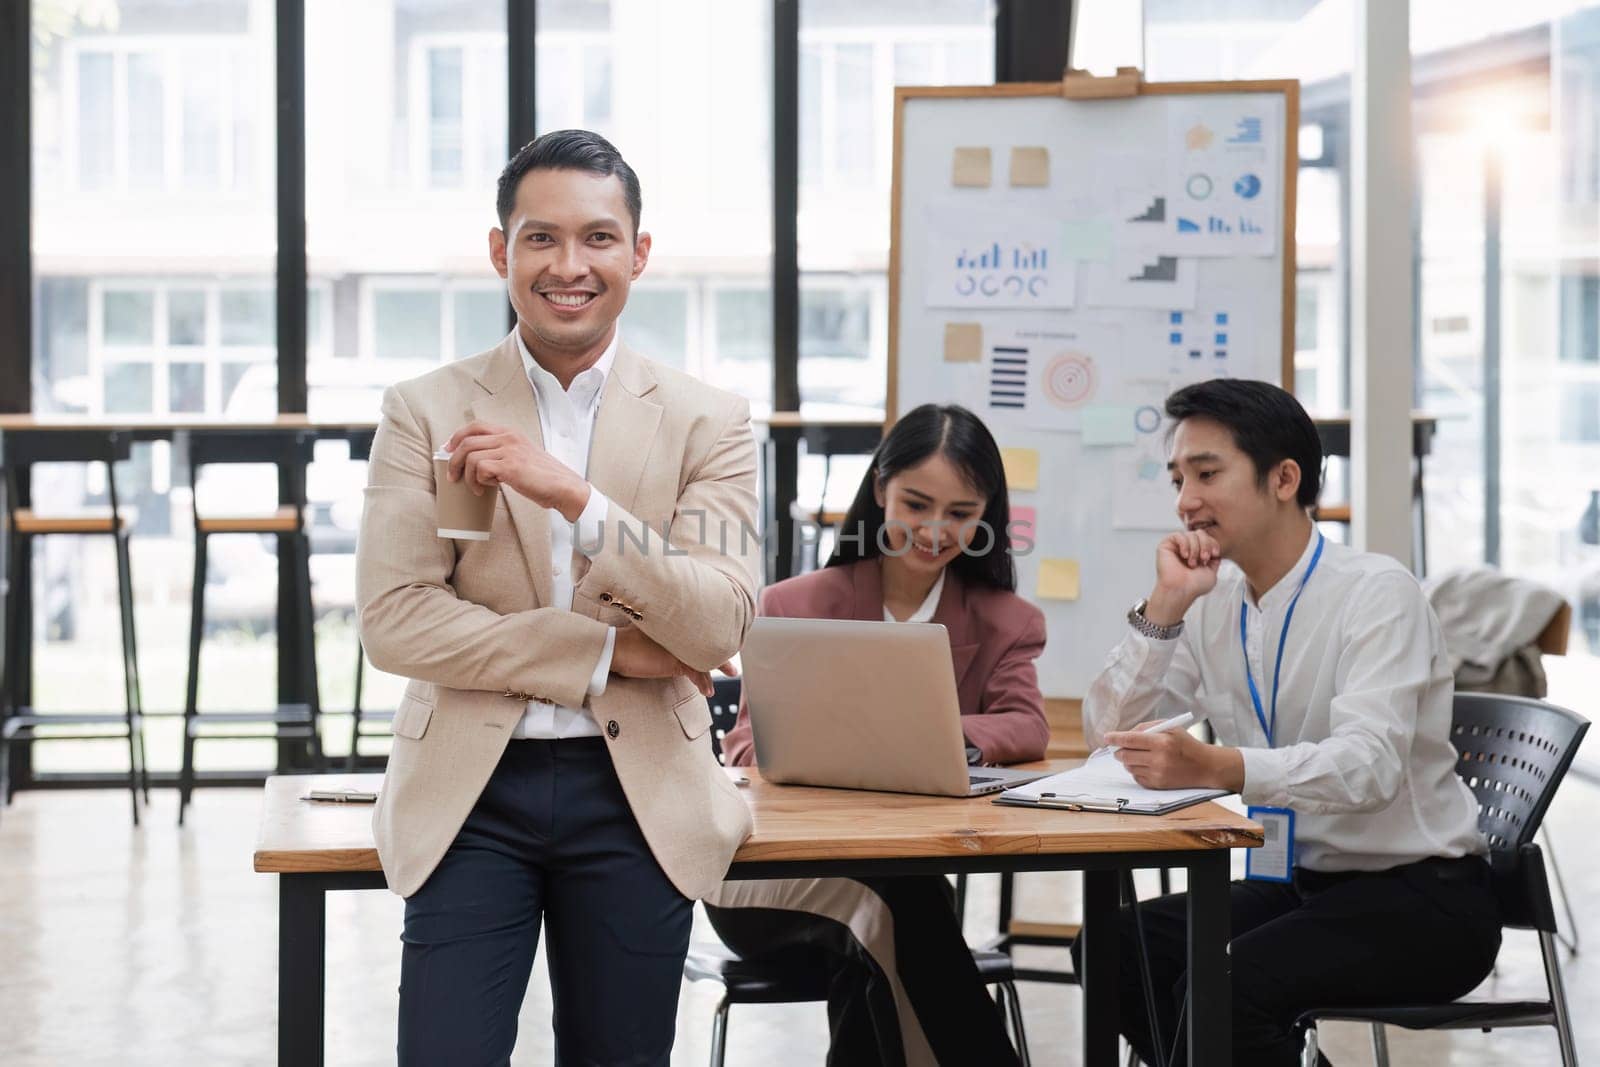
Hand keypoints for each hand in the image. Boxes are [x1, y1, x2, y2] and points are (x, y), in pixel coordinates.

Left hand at [444, 422, 589, 521]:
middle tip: (452, 475)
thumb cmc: (543, 477)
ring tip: (476, 487)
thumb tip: (476, 462)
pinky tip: (488, 488)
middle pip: (467, 441)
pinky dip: (478, 481)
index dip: (457, 436)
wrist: (563, 487)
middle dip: (453, 460)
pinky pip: (480, 469)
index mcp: (511, 433)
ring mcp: (509, 450)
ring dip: (467, 476)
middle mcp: (509, 438)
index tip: (448, 449)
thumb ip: (503, 453)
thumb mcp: (522, 456)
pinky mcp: (510, 466)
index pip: (476, 426)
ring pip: (470, 456)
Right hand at [610, 627, 736, 697]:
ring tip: (731, 673)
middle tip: (735, 656)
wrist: (615, 648)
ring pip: (706, 657)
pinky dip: (703, 683)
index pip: (700, 629)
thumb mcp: (650, 634)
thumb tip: (669, 641)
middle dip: (723, 649)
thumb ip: (664, 633)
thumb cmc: (627, 641)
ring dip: (720, 666)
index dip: (712, 635)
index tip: (723, 636)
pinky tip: (707, 691)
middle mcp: (680, 632)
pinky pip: (696, 673)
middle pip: (708, 641)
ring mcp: (679, 646)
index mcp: (675, 623)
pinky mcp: (676, 661)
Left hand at [1105, 720, 1243, 791]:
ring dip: (1128, 761)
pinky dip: (1137, 771)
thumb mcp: (1170, 728)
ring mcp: (1158, 774)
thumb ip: (1147, 728)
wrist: (1206, 767)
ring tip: (1138, 756)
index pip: (1130, 740)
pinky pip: (1136, 777)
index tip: (1106, 738)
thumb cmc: (1186, 744)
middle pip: (1125, 755)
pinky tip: (1146, 765)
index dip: (1114, 738)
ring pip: (1129, 767)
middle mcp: (1159, 759)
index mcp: (1162, 742)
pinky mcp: (1158, 785)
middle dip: (1119, 751)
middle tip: (1119, 748)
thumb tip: (1124, 735)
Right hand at [1147, 529, 1222, 622]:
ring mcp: (1176, 547)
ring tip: (1191, 562)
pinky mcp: (1166, 545)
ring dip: (1195, 548)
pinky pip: (1178, 535)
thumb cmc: (1194, 586)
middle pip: (1200, 533)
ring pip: (1191, 534)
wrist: (1182, 591)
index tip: (1215, 554)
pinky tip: (1184, 555)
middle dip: (1205, 545)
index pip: (1207, 539)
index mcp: (1197, 554)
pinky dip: (1184, 544)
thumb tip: (1213, 548)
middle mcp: (1187, 550)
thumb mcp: (1212, 571)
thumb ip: (1214, 559)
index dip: (1213, 543)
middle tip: (1203, 559)